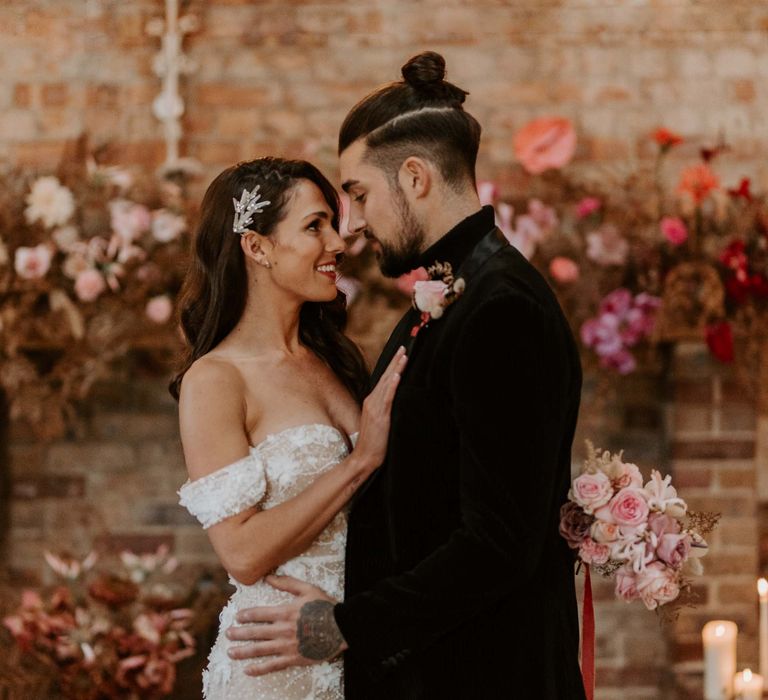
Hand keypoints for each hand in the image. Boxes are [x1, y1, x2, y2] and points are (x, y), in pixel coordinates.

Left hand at [227, 575, 346, 675]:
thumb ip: (287, 583)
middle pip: (255, 632)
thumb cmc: (325, 607)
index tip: (238, 616)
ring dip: (243, 651)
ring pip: (260, 650)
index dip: (246, 615)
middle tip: (228, 634)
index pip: (259, 614)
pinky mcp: (293, 659)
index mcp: (285, 612)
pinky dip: (259, 669)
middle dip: (239, 633)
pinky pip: (272, 666)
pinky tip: (248, 670)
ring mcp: (287, 646)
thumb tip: (268, 577)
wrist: (342, 628)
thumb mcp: (307, 589)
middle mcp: (283, 630)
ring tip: (231, 652)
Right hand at [354, 346, 406, 471]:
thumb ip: (385, 409)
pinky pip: (386, 398)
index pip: (384, 379)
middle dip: (395, 361)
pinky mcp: (380, 416)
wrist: (364, 457)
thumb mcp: (379, 421)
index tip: (400, 354)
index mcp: (372, 401)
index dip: (392, 366)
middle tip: (403, 347)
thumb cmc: (374, 442)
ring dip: (396, 368)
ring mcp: (375, 407)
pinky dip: (391, 386)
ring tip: (403, 356)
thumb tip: (395, 401)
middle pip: (385, 377)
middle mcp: (372, 401)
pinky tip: (396, 376)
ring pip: (387, 383)